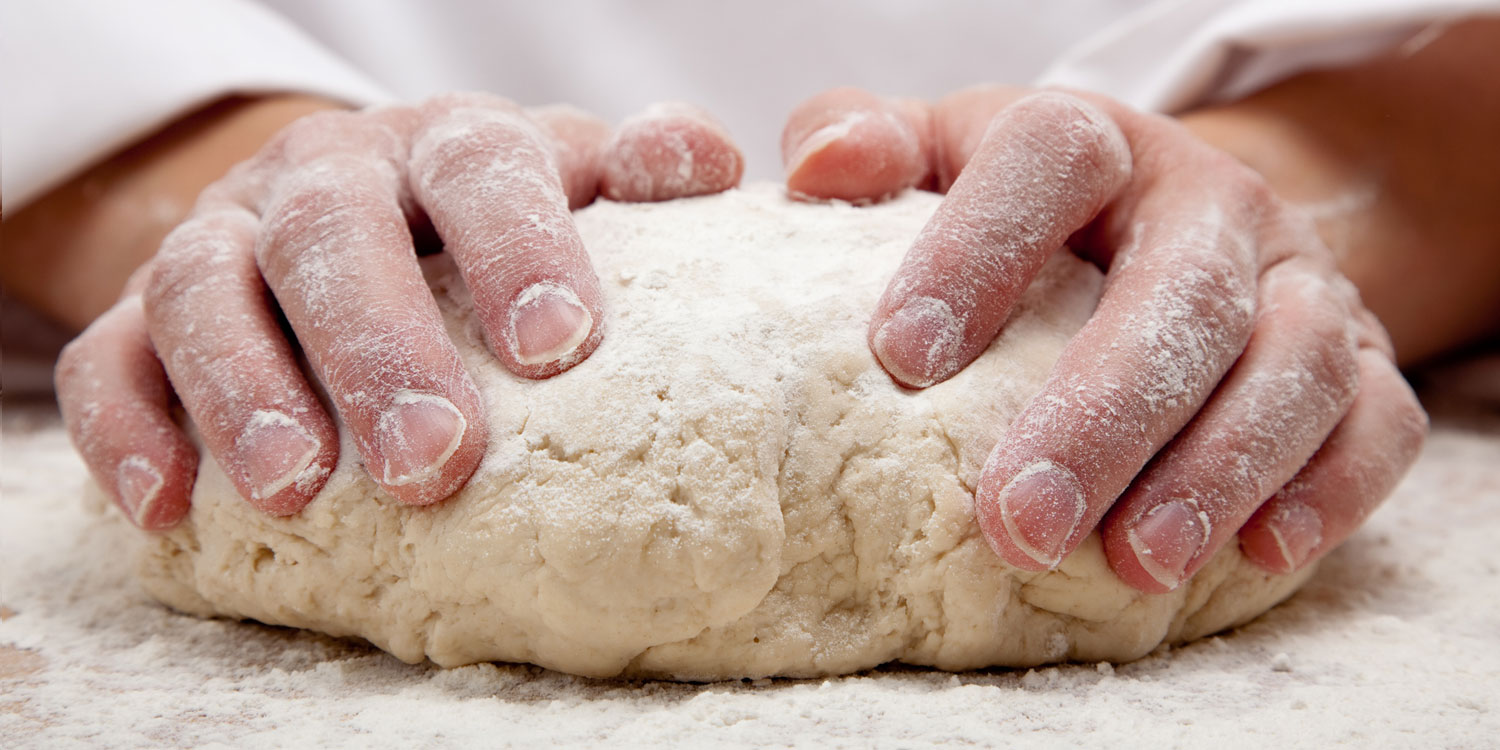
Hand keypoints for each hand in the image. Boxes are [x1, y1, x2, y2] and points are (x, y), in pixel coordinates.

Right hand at [56, 93, 742, 528]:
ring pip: (206, 290)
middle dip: (380, 348)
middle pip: (334, 237)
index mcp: (443, 146)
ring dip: (247, 390)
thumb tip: (711, 165)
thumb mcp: (565, 181)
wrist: (344, 199)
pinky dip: (127, 427)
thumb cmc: (482, 216)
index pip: (479, 171)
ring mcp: (224, 238)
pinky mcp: (141, 312)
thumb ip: (636, 174)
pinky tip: (167, 505)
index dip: (518, 248)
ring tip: (297, 491)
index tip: (561, 345)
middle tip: (433, 461)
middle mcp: (326, 180)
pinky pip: (109, 356)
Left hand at [781, 85, 1425, 591]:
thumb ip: (869, 142)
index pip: (1051, 157)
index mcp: (1097, 144)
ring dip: (1217, 470)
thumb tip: (823, 168)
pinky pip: (1378, 422)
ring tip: (1134, 564)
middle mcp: (1210, 203)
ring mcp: (1299, 280)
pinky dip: (1328, 489)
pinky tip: (1257, 556)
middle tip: (1019, 522)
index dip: (978, 248)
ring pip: (1293, 363)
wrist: (1175, 219)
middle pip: (1182, 291)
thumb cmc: (1025, 213)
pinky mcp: (1365, 360)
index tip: (901, 357)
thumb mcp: (940, 161)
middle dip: (1102, 413)